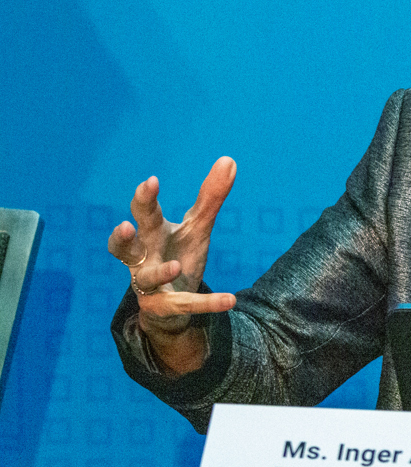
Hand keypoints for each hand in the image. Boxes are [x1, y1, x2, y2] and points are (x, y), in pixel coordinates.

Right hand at [108, 157, 238, 372]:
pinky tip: (230, 299)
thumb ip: (210, 198)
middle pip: (127, 247)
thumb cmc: (179, 255)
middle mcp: (144, 259)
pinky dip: (207, 303)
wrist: (174, 304)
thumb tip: (229, 159)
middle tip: (127, 225)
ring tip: (175, 266)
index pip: (143, 214)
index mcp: (152, 235)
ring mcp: (150, 286)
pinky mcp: (164, 308)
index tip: (151, 182)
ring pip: (146, 280)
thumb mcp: (197, 227)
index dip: (144, 199)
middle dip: (124, 237)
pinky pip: (184, 306)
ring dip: (159, 272)